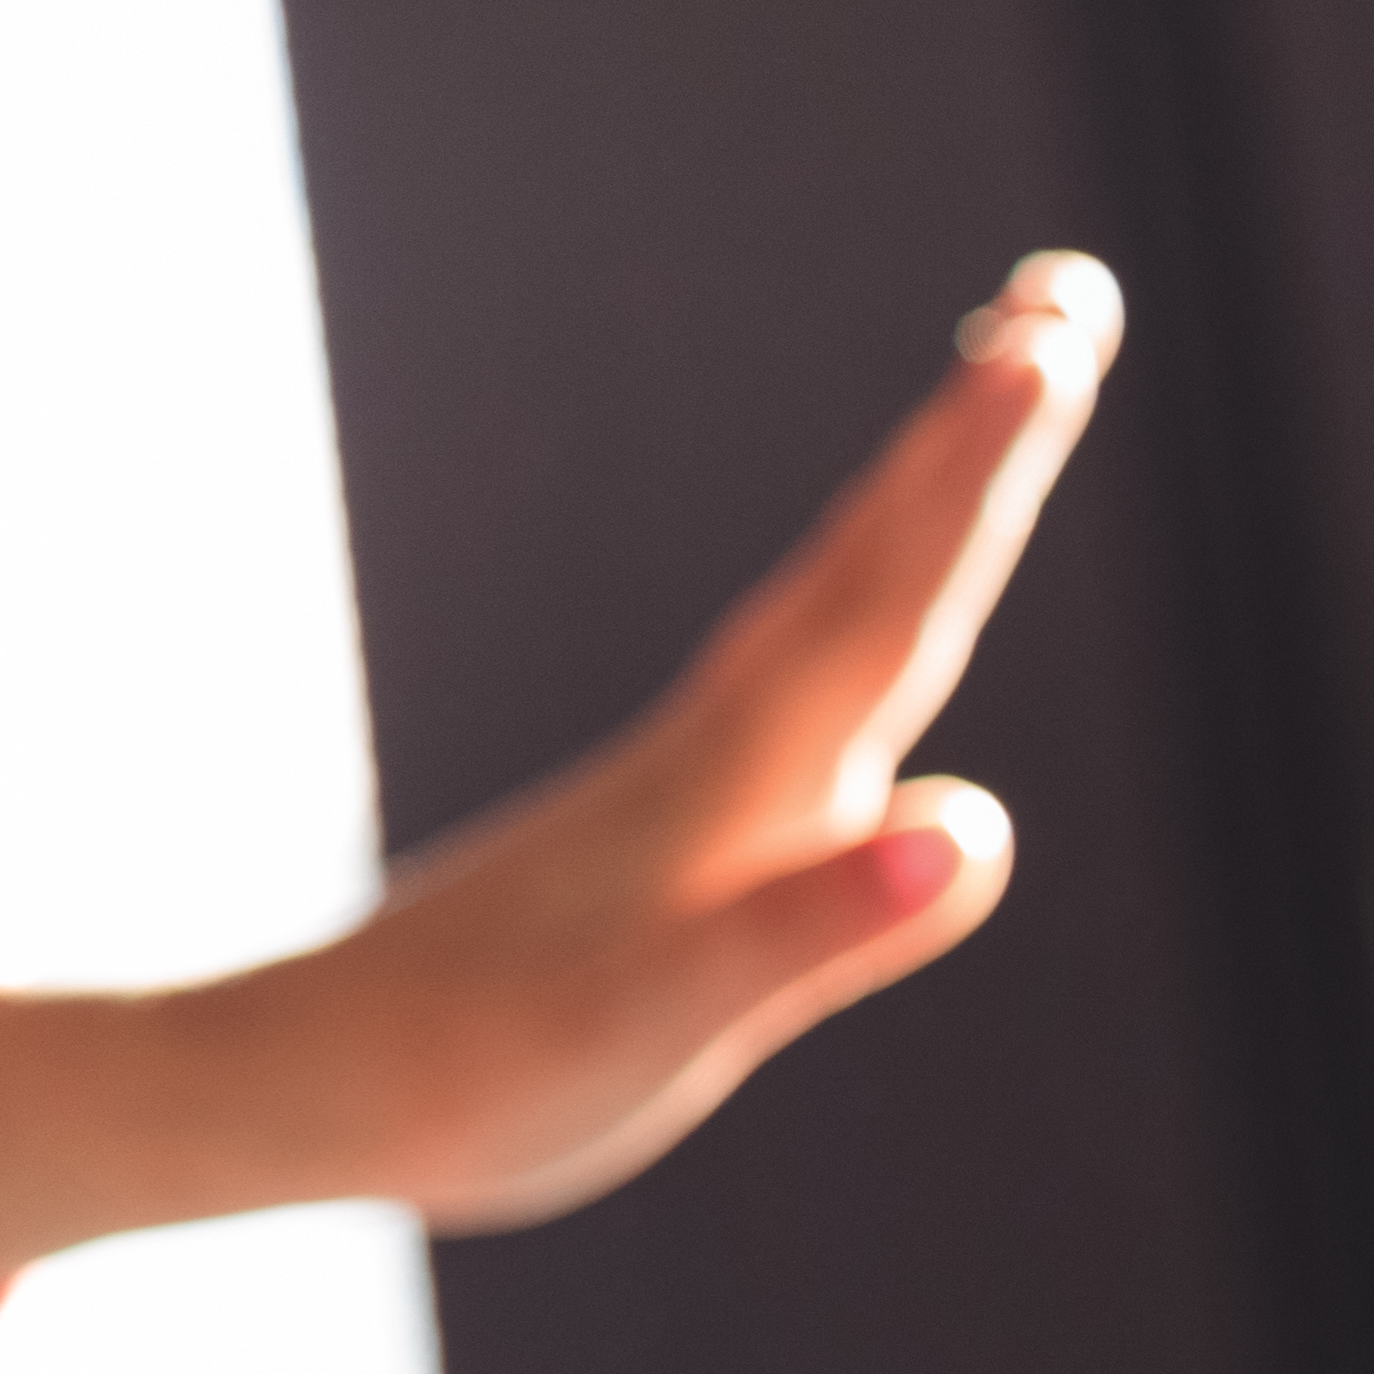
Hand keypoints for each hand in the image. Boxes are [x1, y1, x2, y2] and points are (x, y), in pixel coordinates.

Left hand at [0, 254, 1116, 1304]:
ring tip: (1002, 388)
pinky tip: (867, 614)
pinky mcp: (662, 827)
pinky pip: (794, 680)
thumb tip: (976, 826)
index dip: (978, 482)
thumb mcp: (655, 1023)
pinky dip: (856, 608)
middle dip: (976, 442)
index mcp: (738, 790)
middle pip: (872, 570)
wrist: (304, 1082)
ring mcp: (691, 784)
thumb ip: (810, 931)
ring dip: (920, 501)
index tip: (1052, 340)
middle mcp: (721, 758)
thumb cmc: (471, 1071)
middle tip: (1070, 291)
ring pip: (831, 607)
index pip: (890, 606)